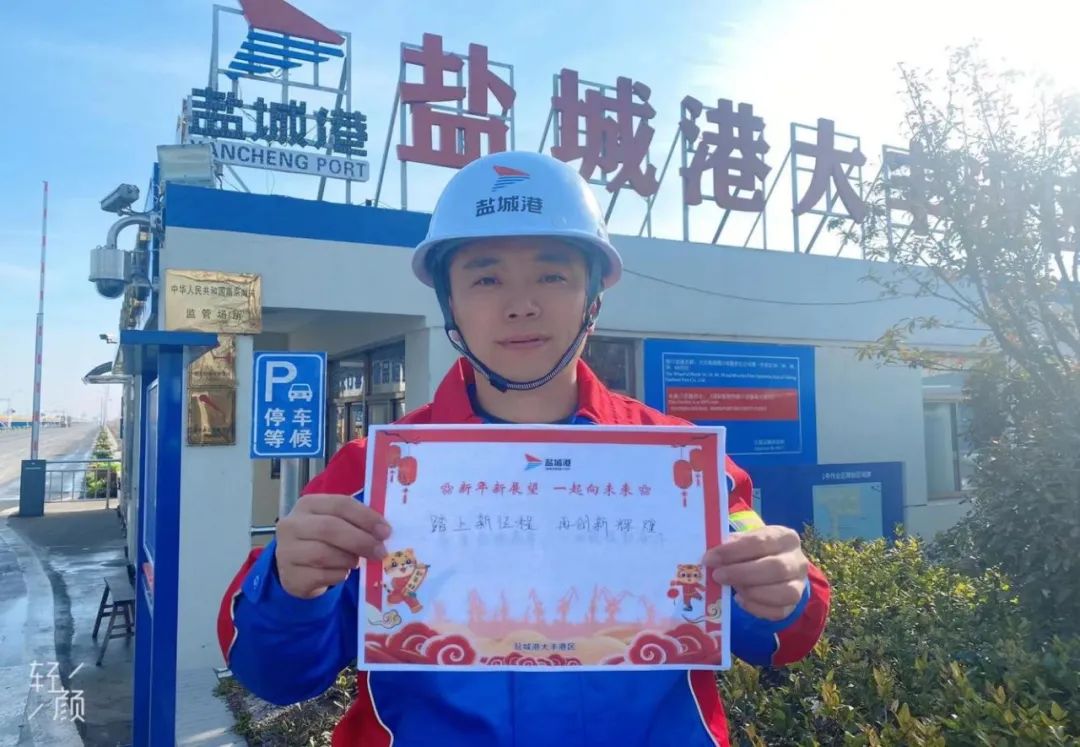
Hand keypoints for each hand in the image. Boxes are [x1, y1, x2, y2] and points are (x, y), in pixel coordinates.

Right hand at [274, 493, 391, 599]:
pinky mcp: (290, 576)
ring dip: (349, 559)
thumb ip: (356, 522)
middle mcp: (291, 524)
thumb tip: (384, 532)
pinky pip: (321, 576)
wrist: (296, 567)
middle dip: (361, 540)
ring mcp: (286, 551)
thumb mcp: (336, 523)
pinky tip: (342, 572)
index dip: (366, 517)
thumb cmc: (323, 540)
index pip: (340, 504)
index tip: (386, 531)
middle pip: (330, 528)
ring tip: (357, 561)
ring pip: (324, 554)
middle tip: (381, 551)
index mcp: (308, 504)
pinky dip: (339, 575)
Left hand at [703, 525, 807, 620]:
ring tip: (732, 588)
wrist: (775, 569)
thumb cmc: (755, 551)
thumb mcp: (745, 540)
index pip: (760, 542)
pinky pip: (777, 612)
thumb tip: (713, 556)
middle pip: (775, 568)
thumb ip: (731, 545)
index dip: (733, 551)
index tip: (710, 558)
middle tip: (717, 576)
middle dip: (742, 573)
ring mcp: (799, 584)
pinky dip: (755, 607)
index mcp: (785, 537)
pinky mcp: (793, 605)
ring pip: (783, 593)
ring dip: (751, 592)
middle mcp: (797, 560)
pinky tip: (740, 599)